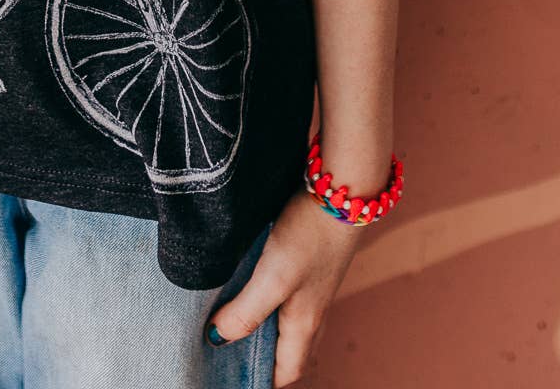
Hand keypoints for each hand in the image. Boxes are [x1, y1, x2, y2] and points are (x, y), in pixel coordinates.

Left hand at [204, 185, 374, 384]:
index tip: (233, 375)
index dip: (264, 380)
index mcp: (305, 323)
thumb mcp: (273, 278)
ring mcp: (313, 285)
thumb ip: (247, 311)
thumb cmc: (310, 236)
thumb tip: (218, 338)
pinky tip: (250, 279)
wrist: (342, 189)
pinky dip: (268, 297)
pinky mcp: (310, 261)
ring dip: (263, 325)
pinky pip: (288, 293)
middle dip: (261, 356)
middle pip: (288, 349)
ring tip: (231, 315)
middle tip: (226, 346)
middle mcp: (312, 309)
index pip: (287, 371)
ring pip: (287, 320)